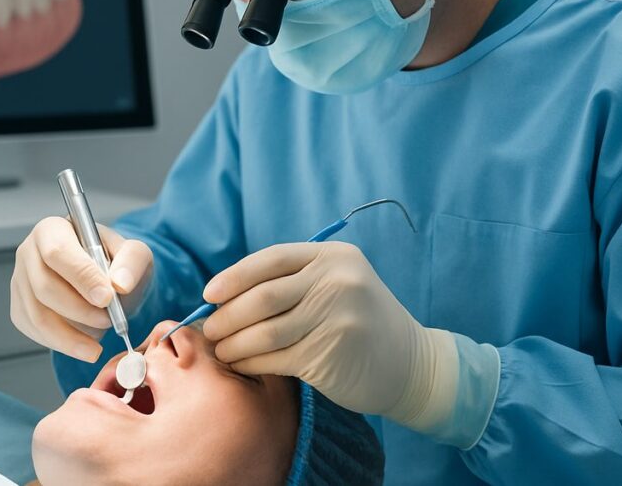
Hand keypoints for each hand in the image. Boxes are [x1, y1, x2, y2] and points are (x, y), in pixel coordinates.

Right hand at [11, 217, 152, 361]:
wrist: (106, 284)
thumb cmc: (116, 264)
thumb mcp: (134, 254)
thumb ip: (131, 262)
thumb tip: (120, 283)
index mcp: (53, 229)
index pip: (58, 252)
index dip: (81, 277)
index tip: (106, 298)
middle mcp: (29, 252)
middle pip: (44, 287)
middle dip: (80, 310)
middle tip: (108, 320)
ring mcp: (20, 282)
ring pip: (38, 315)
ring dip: (71, 335)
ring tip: (98, 341)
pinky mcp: (20, 309)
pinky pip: (36, 332)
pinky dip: (62, 343)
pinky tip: (83, 344)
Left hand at [202, 241, 458, 428]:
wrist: (411, 364)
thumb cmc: (360, 322)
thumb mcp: (337, 284)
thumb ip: (294, 281)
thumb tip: (225, 293)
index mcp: (334, 256)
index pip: (271, 259)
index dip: (235, 276)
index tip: (210, 294)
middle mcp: (337, 281)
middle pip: (263, 296)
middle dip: (228, 315)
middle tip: (210, 329)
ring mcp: (337, 318)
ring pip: (265, 331)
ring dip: (234, 343)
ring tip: (221, 349)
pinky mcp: (330, 354)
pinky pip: (275, 358)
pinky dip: (250, 362)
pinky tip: (240, 364)